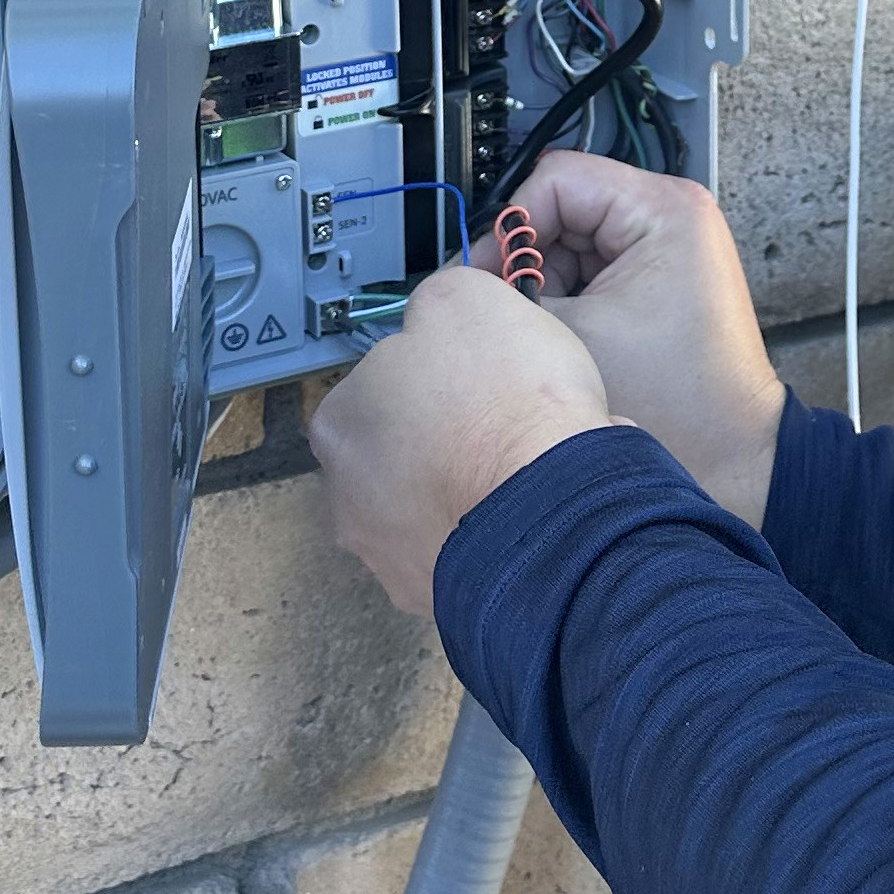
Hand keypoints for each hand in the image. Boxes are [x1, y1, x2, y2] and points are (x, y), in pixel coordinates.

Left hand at [309, 264, 610, 615]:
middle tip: (502, 418)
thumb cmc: (507, 403)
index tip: (474, 371)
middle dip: (446, 433)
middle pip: (401, 447)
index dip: (435, 369)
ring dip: (469, 485)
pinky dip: (494, 530)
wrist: (553, 507)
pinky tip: (529, 509)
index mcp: (340, 419)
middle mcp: (346, 495)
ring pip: (431, 503)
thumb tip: (437, 312)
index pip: (381, 380)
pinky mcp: (435, 595)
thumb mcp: (466, 298)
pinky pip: (467, 549)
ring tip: (526, 466)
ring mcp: (388, 555)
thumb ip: (436, 300)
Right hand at [516, 157, 786, 528]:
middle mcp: (673, 216)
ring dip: (549, 286)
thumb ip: (514, 291)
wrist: (733, 459)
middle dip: (528, 261)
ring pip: (573, 244)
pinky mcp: (662, 279)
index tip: (489, 275)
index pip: (556, 181)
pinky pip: (594, 271)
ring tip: (550, 333)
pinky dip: (571, 302)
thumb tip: (473, 275)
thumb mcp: (572, 334)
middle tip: (512, 310)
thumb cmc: (678, 403)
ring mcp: (669, 247)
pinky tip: (570, 340)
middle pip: (563, 209)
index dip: (511, 228)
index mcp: (663, 209)